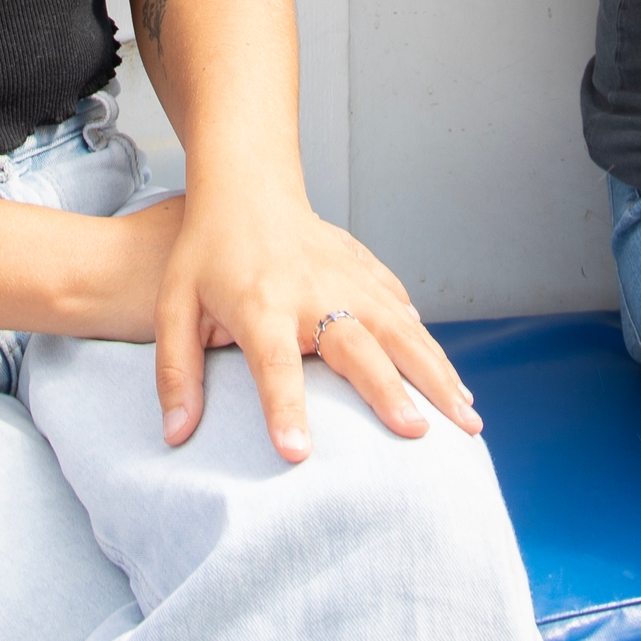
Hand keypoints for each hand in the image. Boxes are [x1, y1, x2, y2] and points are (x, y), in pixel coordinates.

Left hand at [155, 183, 482, 462]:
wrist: (246, 187)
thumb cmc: (206, 253)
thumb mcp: (175, 308)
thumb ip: (176, 372)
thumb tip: (174, 437)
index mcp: (260, 306)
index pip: (273, 365)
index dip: (285, 408)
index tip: (298, 453)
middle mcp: (311, 292)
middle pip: (356, 346)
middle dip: (388, 391)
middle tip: (418, 434)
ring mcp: (346, 278)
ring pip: (400, 328)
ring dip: (434, 372)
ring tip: (466, 418)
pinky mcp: (365, 271)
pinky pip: (402, 308)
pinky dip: (428, 343)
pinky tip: (450, 379)